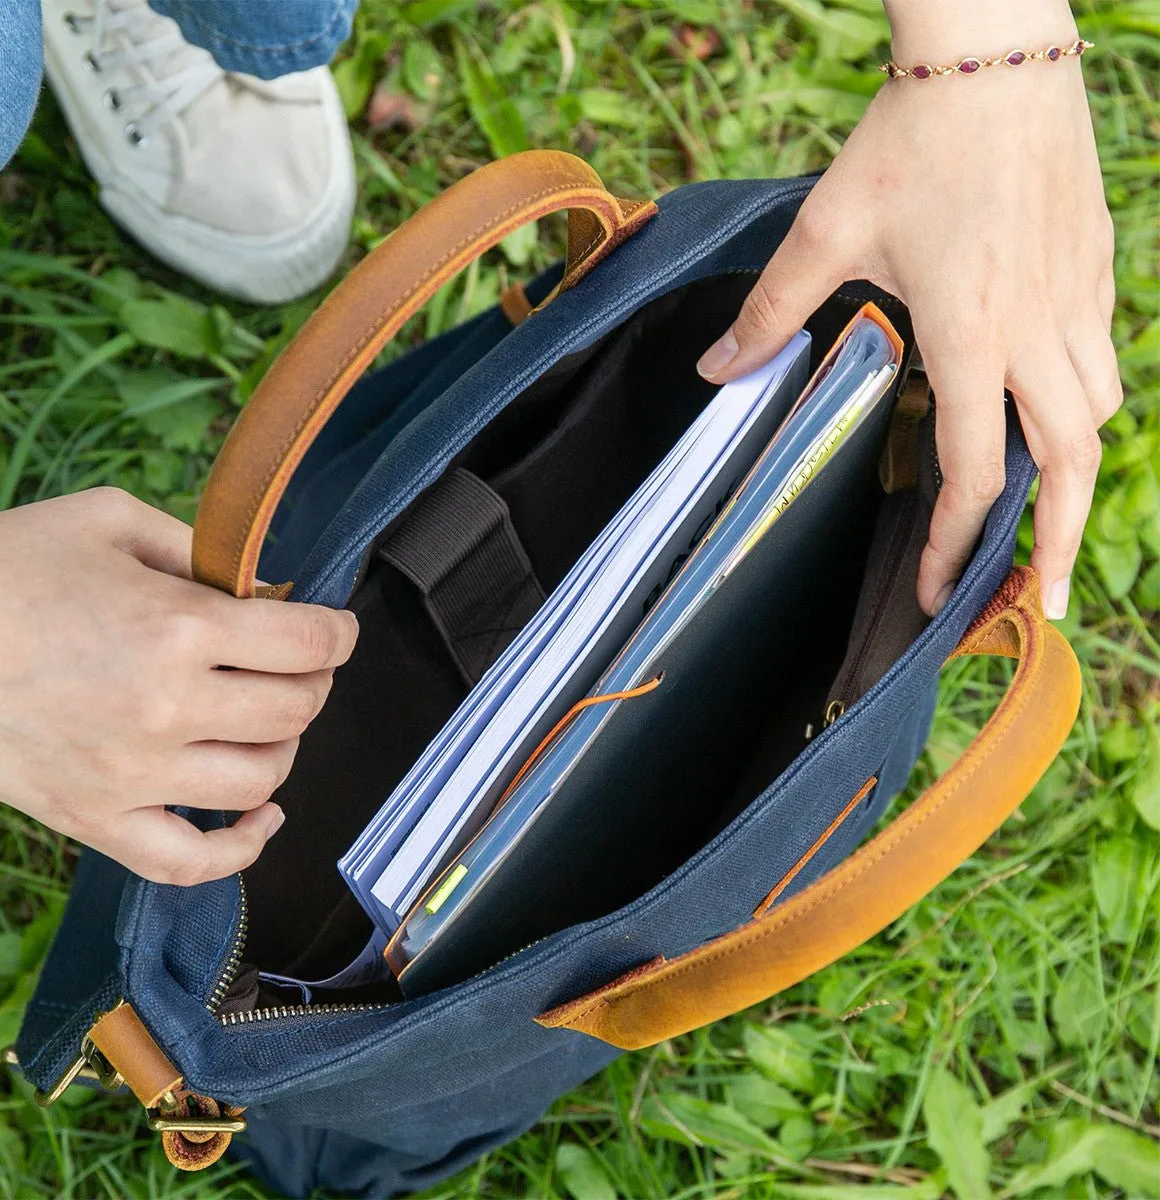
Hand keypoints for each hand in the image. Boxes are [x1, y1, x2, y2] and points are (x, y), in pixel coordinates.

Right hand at [0, 488, 357, 884]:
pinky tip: (262, 815)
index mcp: (179, 627)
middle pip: (295, 710)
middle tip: (296, 664)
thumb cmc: (1, 567)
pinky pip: (190, 862)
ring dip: (285, 746)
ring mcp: (131, 774)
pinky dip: (242, 847)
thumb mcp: (109, 521)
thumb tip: (268, 589)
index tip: (336, 629)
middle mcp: (166, 707)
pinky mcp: (93, 818)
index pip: (308, 643)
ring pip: (262, 780)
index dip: (339, 633)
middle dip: (313, 681)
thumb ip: (200, 552)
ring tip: (267, 719)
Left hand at [697, 0, 1118, 619]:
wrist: (993, 51)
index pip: (978, 471)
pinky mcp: (1094, 265)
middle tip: (1035, 600)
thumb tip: (715, 372)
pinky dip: (1083, 402)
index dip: (955, 542)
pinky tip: (1052, 412)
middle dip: (1055, 540)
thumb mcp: (827, 232)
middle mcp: (1040, 328)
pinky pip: (1103, 356)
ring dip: (1076, 474)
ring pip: (1100, 411)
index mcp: (975, 334)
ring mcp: (1078, 296)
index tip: (935, 593)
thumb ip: (772, 312)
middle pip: (1071, 462)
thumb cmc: (911, 140)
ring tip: (1049, 518)